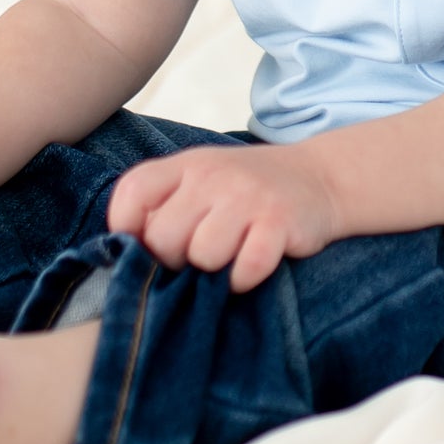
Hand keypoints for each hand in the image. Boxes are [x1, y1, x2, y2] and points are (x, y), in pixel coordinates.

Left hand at [106, 143, 339, 293]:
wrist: (319, 177)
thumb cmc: (246, 190)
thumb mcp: (202, 180)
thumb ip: (164, 205)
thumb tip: (123, 255)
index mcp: (186, 165)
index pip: (132, 193)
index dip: (126, 229)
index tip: (144, 246)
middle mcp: (213, 176)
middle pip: (164, 238)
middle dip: (175, 259)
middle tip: (197, 257)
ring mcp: (247, 197)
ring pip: (203, 256)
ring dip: (214, 270)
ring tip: (230, 255)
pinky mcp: (279, 223)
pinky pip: (245, 268)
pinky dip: (245, 278)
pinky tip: (251, 265)